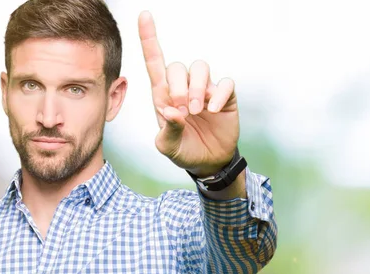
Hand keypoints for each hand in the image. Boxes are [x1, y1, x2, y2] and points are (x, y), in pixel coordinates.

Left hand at [138, 11, 239, 176]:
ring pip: (200, 68)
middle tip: (182, 110)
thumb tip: (170, 111)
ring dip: (197, 88)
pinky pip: (225, 83)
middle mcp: (184, 87)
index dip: (149, 38)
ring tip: (196, 111)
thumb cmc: (183, 150)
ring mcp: (205, 90)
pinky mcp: (224, 97)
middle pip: (178, 66)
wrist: (207, 162)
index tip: (144, 16)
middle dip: (178, 87)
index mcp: (163, 95)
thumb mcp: (168, 146)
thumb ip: (167, 130)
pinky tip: (212, 110)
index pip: (154, 61)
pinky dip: (219, 94)